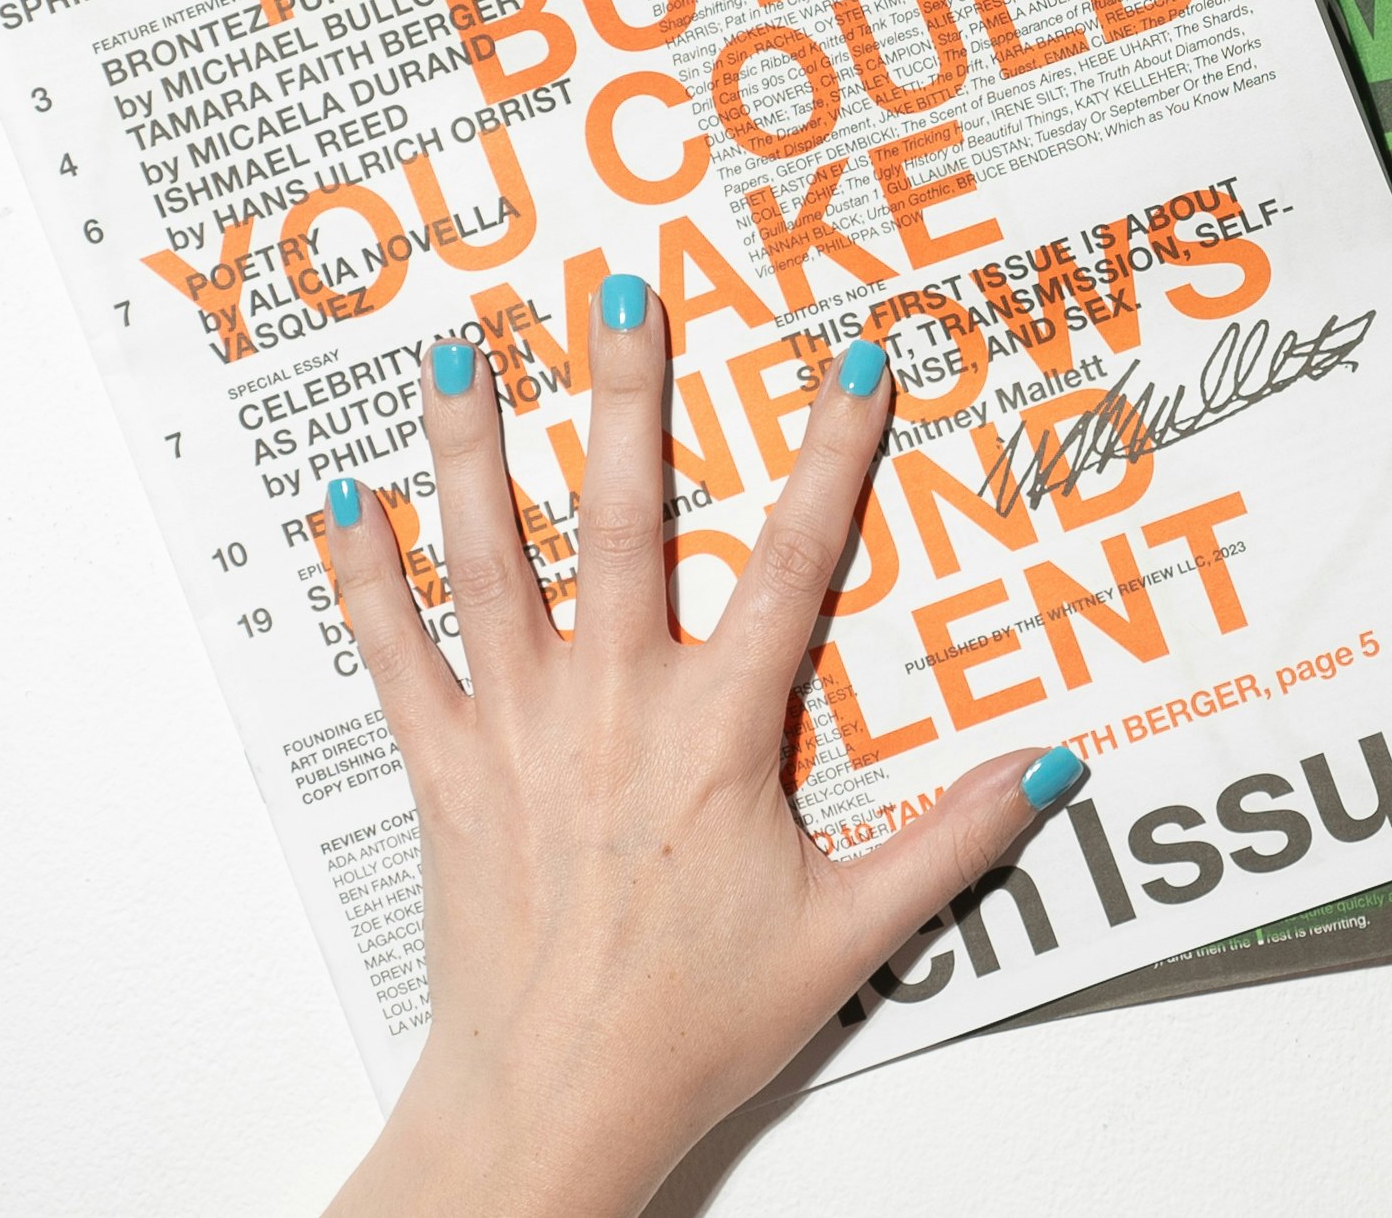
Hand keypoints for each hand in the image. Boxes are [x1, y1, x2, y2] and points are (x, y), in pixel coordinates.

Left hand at [320, 288, 1080, 1217]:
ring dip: (472, 449)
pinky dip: (363, 577)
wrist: (557, 1100)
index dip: (833, 458)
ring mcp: (516, 731)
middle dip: (625, 394)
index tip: (855, 364)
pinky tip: (341, 500)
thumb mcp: (853, 931)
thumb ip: (955, 838)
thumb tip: (1050, 765)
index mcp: (719, 733)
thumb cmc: (698, 1019)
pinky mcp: (443, 771)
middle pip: (623, 519)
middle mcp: (614, 707)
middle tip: (623, 290)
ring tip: (456, 350)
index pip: (795, 565)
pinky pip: (394, 656)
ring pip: (491, 560)